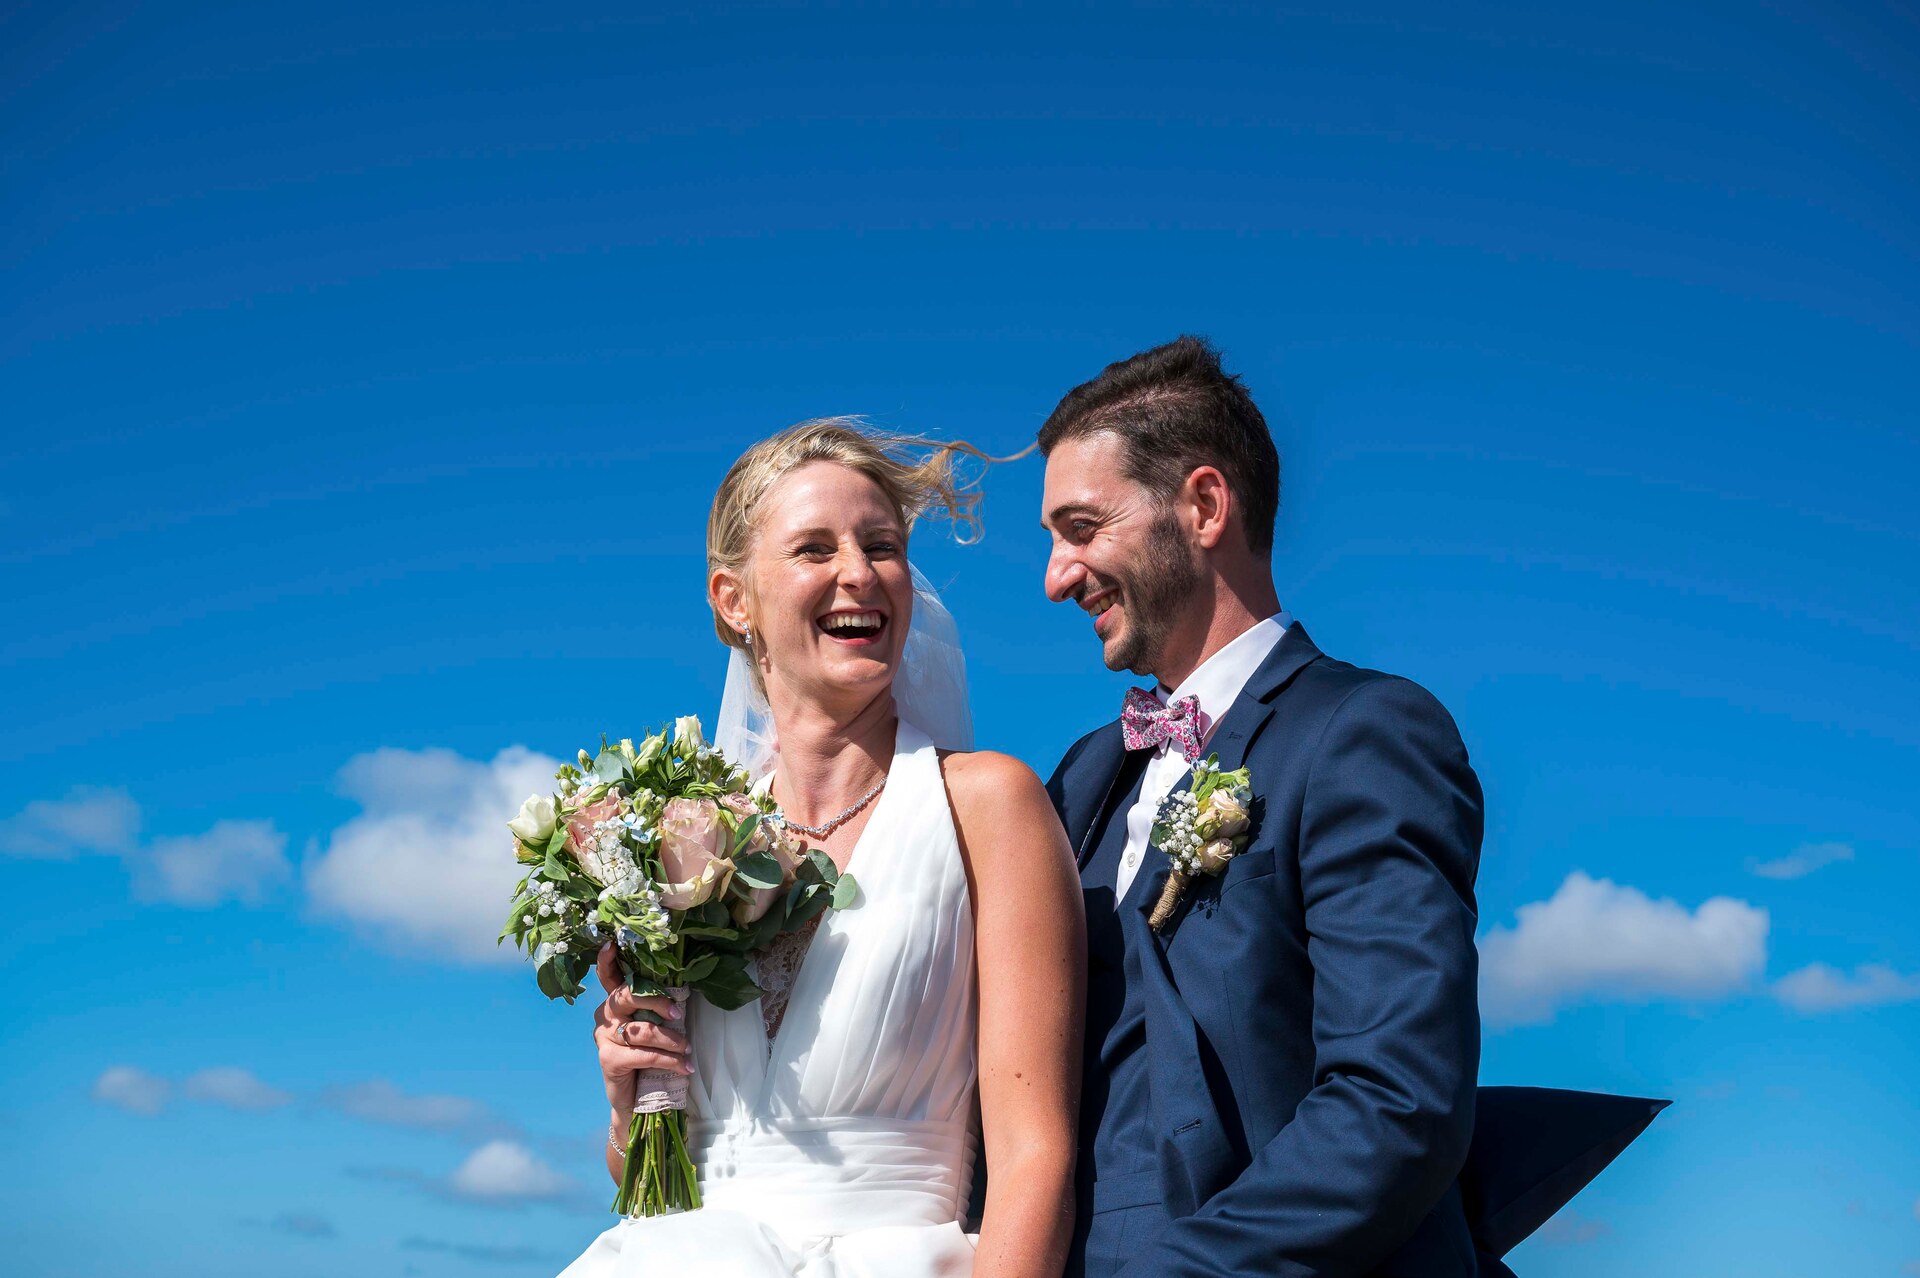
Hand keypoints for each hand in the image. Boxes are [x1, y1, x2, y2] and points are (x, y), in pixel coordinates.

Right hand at [593, 942, 691, 1114]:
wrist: (634, 1099)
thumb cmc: (647, 1056)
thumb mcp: (651, 1026)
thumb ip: (654, 1008)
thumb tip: (680, 994)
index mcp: (614, 1002)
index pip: (608, 975)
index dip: (607, 960)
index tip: (611, 943)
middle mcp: (604, 1015)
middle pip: (626, 995)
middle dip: (655, 1000)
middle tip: (677, 1011)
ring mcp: (604, 1037)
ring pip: (642, 1030)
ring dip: (671, 1039)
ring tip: (687, 1048)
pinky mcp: (609, 1059)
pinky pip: (645, 1054)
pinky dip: (669, 1060)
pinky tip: (685, 1067)